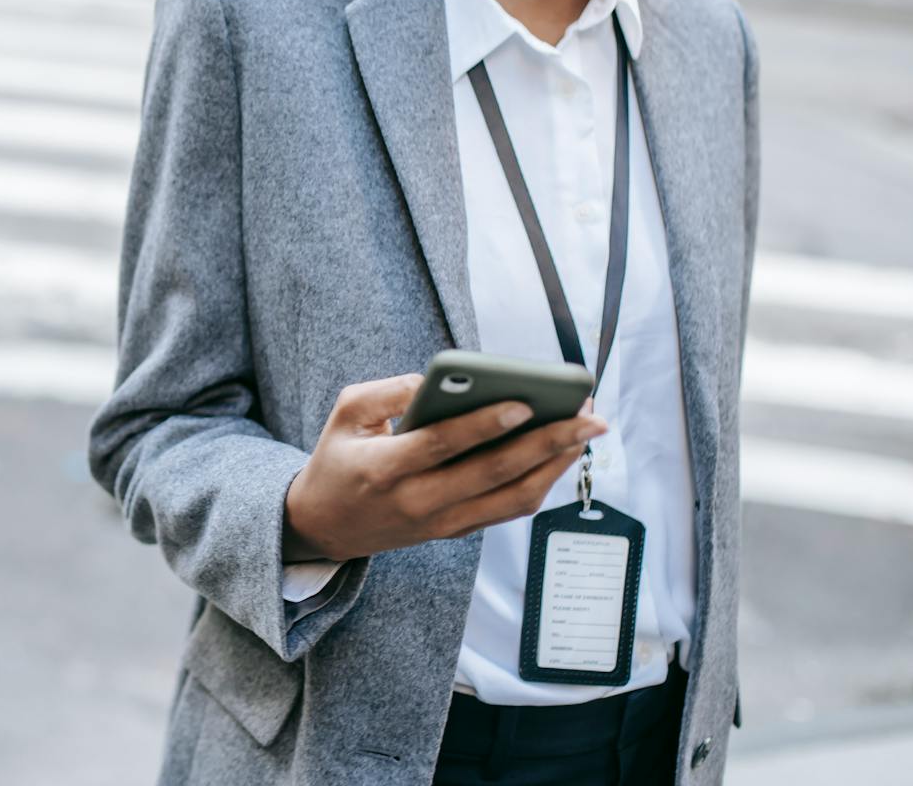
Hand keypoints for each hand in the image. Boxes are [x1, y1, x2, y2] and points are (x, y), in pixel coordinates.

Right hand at [282, 374, 606, 562]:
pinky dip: (541, 482)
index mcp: (384, 469)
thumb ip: (388, 391)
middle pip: (493, 474)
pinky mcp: (456, 531)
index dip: (484, 425)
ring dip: (556, 466)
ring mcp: (441, 523)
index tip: (525, 403)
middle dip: (547, 443)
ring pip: (511, 500)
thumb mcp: (344, 414)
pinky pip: (507, 509)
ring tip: (585, 431)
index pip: (442, 446)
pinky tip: (561, 453)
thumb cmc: (338, 459)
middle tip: (588, 415)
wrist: (325, 527)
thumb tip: (439, 380)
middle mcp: (418, 502)